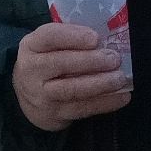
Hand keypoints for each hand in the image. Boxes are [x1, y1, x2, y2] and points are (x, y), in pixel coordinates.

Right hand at [12, 21, 130, 132]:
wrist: (29, 95)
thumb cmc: (48, 62)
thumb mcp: (50, 45)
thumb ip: (73, 39)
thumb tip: (108, 39)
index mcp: (31, 46)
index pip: (49, 36)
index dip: (73, 36)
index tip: (95, 38)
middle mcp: (32, 70)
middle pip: (61, 63)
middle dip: (91, 61)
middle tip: (114, 59)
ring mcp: (41, 94)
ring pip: (72, 89)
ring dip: (100, 84)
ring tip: (119, 78)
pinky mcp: (54, 114)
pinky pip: (82, 108)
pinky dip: (104, 103)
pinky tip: (121, 97)